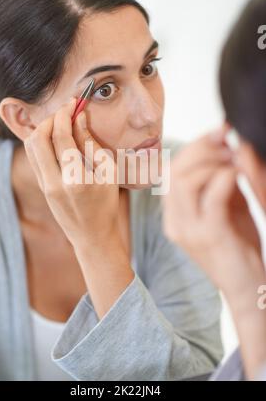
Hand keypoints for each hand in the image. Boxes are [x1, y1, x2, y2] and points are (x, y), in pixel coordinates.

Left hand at [23, 98, 120, 251]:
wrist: (93, 236)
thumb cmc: (107, 205)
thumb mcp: (109, 173)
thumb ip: (92, 144)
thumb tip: (79, 118)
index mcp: (75, 180)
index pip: (61, 138)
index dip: (66, 115)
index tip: (74, 103)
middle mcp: (54, 183)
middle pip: (38, 139)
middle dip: (51, 119)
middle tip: (66, 111)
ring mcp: (44, 186)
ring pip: (31, 147)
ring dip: (44, 129)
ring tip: (61, 123)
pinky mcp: (41, 187)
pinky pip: (35, 157)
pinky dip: (42, 142)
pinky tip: (57, 138)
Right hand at [163, 126, 263, 296]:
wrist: (248, 287)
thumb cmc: (239, 246)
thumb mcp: (227, 208)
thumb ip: (221, 181)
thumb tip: (227, 146)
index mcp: (175, 215)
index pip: (171, 171)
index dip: (194, 146)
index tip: (219, 132)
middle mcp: (175, 222)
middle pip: (174, 172)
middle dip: (201, 148)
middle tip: (227, 140)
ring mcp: (188, 230)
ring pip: (185, 181)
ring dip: (212, 162)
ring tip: (234, 159)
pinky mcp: (208, 236)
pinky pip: (211, 197)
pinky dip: (224, 177)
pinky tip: (238, 174)